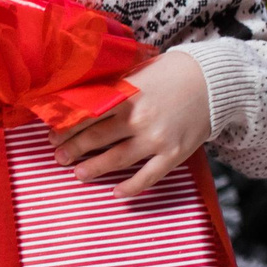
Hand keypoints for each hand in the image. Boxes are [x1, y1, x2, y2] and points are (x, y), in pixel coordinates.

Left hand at [50, 49, 212, 196]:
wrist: (214, 81)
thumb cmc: (172, 74)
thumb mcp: (138, 73)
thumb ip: (114, 88)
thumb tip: (81, 100)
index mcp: (126, 95)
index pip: (87, 115)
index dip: (66, 128)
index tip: (52, 137)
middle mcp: (138, 118)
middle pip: (97, 138)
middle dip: (74, 150)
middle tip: (59, 158)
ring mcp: (156, 138)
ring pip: (118, 159)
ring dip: (95, 169)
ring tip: (79, 175)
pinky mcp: (174, 153)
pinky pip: (149, 176)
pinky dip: (131, 187)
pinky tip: (116, 193)